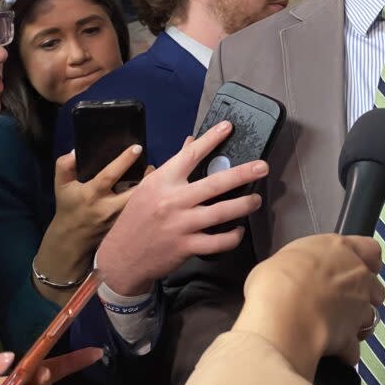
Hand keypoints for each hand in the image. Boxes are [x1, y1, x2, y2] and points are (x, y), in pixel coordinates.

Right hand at [34, 148, 138, 301]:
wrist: (72, 240)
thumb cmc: (69, 208)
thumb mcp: (61, 186)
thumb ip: (65, 166)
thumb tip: (76, 151)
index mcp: (92, 195)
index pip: (109, 175)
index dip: (124, 160)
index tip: (137, 148)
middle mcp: (108, 208)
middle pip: (134, 191)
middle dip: (147, 178)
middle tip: (151, 166)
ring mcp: (119, 219)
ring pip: (140, 202)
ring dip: (149, 189)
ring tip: (153, 177)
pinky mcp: (126, 227)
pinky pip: (141, 210)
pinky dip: (147, 200)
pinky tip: (151, 192)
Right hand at [96, 121, 267, 294]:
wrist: (121, 258)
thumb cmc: (137, 218)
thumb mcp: (150, 187)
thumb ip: (174, 167)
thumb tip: (191, 142)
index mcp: (162, 181)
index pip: (190, 155)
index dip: (210, 139)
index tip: (228, 127)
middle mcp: (173, 200)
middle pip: (214, 184)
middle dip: (242, 174)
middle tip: (263, 167)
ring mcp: (181, 225)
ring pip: (221, 212)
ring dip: (243, 205)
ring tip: (256, 199)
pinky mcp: (186, 247)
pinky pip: (217, 242)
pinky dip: (232, 236)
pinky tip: (238, 230)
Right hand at [234, 234, 383, 378]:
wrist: (282, 317)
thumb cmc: (277, 282)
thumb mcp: (282, 258)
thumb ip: (302, 264)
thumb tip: (295, 273)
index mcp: (340, 250)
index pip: (370, 250)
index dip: (365, 261)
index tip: (353, 268)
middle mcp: (357, 276)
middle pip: (375, 287)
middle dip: (362, 297)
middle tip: (338, 302)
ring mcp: (358, 308)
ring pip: (370, 318)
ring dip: (355, 324)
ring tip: (332, 328)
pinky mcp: (352, 337)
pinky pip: (353, 348)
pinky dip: (344, 352)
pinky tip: (327, 351)